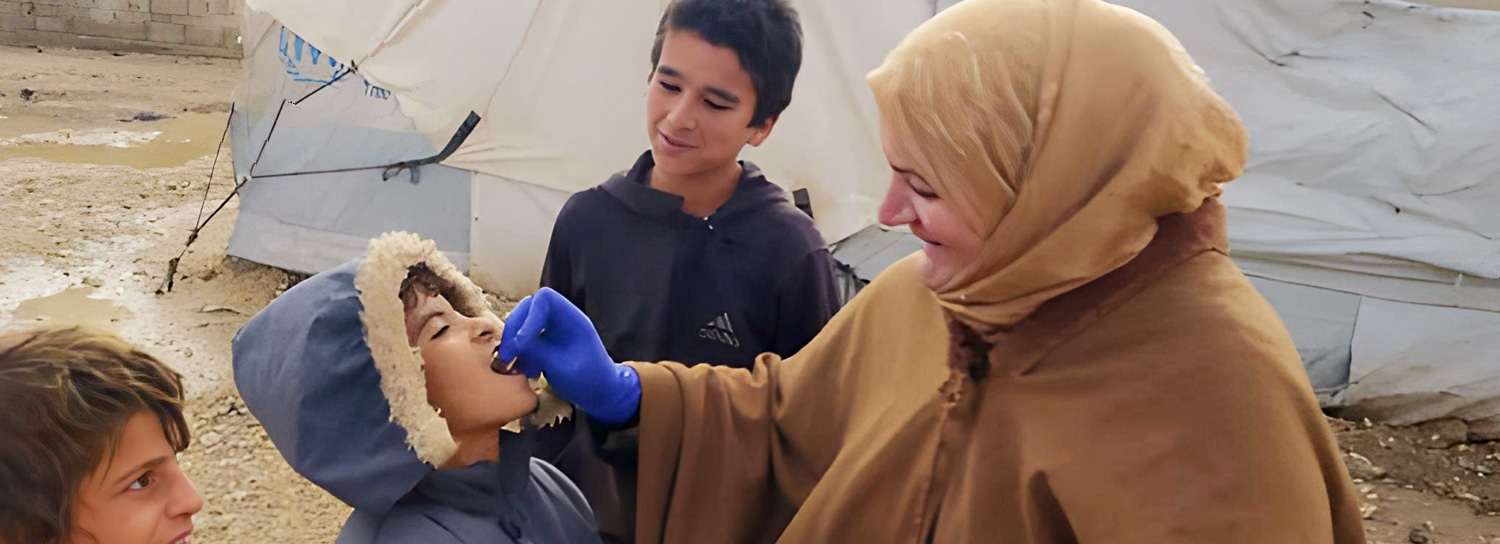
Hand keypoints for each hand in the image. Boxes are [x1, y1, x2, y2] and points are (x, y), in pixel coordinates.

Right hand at [499, 288, 639, 424]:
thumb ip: (538, 351)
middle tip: (507, 355)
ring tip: (515, 366)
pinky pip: (525, 340)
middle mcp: (561, 320)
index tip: (521, 343)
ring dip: (514, 343)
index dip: (528, 316)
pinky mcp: (546, 344)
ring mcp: (552, 330)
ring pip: (522, 324)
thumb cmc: (590, 380)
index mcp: (572, 319)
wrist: (601, 394)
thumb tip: (515, 342)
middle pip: (528, 308)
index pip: (545, 299)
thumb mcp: (562, 368)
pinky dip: (520, 354)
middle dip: (514, 329)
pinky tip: (528, 372)